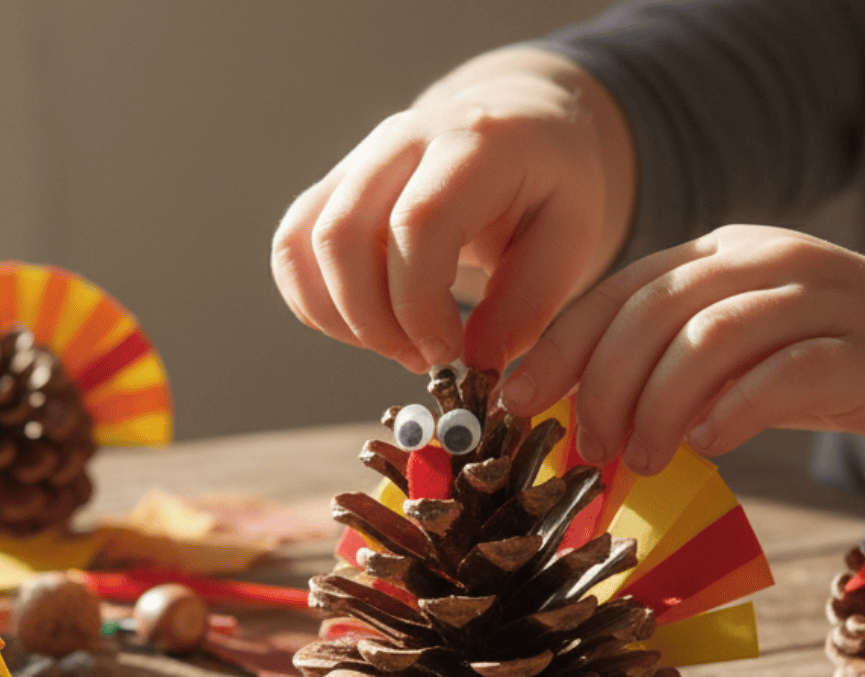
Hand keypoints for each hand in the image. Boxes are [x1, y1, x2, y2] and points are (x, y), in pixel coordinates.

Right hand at [271, 47, 632, 372]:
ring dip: (339, 319)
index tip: (447, 352)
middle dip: (373, 322)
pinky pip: (290, 252)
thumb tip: (477, 362)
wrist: (519, 126)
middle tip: (423, 359)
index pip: (417, 223)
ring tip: (397, 346)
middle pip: (342, 236)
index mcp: (472, 145)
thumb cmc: (548, 186)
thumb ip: (529, 303)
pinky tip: (366, 328)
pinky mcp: (330, 188)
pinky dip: (315, 305)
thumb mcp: (573, 239)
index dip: (418, 304)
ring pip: (302, 244)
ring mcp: (356, 161)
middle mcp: (401, 142)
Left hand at [501, 224, 864, 474]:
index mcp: (725, 254)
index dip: (557, 346)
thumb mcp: (748, 355)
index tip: (515, 403)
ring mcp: (823, 296)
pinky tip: (710, 447)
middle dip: (600, 384)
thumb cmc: (845, 366)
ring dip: (657, 404)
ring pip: (709, 337)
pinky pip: (783, 371)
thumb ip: (675, 367)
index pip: (618, 289)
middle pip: (652, 310)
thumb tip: (578, 417)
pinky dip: (733, 410)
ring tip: (640, 459)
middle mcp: (768, 260)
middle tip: (586, 449)